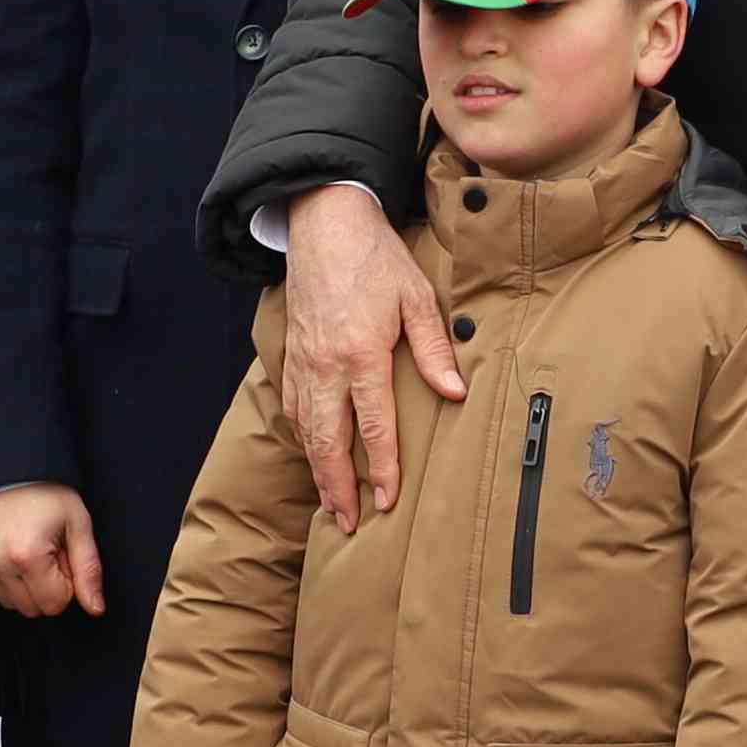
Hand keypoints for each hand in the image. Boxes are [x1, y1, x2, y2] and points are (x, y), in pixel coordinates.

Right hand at [0, 485, 106, 618]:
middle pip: (32, 608)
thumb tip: (95, 608)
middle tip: (48, 552)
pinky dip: (5, 577)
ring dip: (25, 585)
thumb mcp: (78, 524)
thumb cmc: (46, 491)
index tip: (62, 556)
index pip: (55, 605)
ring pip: (10, 603)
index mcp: (28, 556)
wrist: (6, 464)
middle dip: (46, 587)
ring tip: (29, 550)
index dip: (66, 584)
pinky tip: (11, 549)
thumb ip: (88, 570)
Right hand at [278, 183, 465, 532]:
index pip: (374, 426)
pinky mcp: (291, 354)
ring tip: (332, 504)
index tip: (387, 501)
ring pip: (307, 431)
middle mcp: (326, 366)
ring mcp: (303, 362)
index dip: (382, 468)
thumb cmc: (376, 258)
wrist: (323, 223)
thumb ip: (433, 349)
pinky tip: (314, 456)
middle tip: (350, 523)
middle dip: (340, 487)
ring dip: (319, 471)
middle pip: (329, 442)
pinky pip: (295, 409)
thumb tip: (454, 394)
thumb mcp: (416, 297)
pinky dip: (304, 440)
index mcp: (361, 354)